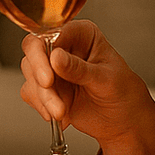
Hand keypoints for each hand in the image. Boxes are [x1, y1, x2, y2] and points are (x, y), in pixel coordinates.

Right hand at [19, 20, 154, 154]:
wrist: (124, 121)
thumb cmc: (123, 92)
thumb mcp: (105, 79)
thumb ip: (79, 69)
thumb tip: (56, 58)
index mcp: (82, 34)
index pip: (51, 33)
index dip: (42, 53)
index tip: (49, 77)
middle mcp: (64, 47)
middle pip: (33, 51)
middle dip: (39, 76)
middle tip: (50, 92)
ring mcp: (53, 67)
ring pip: (31, 75)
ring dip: (43, 97)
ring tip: (61, 112)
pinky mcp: (47, 87)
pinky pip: (31, 93)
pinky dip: (41, 106)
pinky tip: (59, 115)